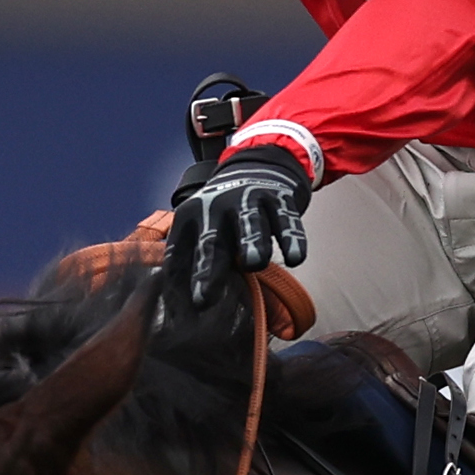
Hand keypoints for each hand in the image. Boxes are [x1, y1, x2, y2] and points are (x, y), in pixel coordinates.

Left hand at [160, 151, 309, 311]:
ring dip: (251, 243)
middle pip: (212, 241)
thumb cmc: (221, 214)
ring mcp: (248, 199)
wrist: (254, 168)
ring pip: (249, 224)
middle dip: (209, 269)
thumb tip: (179, 307)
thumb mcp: (198, 228)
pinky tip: (295, 258)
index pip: (183, 252)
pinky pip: (286, 220)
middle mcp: (216, 206)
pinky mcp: (278, 198)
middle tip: (205, 297)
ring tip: (254, 264)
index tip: (192, 305)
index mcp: (190, 217)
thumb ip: (190, 261)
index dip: (185, 279)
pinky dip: (292, 238)